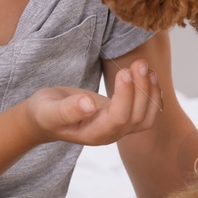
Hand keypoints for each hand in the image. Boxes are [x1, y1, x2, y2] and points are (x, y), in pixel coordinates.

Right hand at [23, 59, 160, 147]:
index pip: (119, 118)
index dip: (125, 96)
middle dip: (141, 90)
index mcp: (93, 134)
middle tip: (139, 63)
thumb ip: (67, 110)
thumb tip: (88, 105)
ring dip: (150, 92)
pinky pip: (146, 112)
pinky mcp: (122, 117)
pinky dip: (152, 95)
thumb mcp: (49, 110)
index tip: (124, 72)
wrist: (46, 118)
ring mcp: (118, 128)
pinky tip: (149, 76)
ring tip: (145, 66)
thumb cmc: (45, 113)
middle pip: (137, 118)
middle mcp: (110, 134)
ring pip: (146, 116)